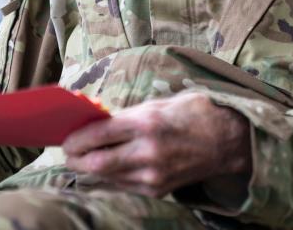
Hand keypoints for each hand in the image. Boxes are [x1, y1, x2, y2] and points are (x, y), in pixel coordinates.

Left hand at [62, 92, 251, 197]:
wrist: (227, 140)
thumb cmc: (191, 113)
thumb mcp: (156, 104)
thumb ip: (124, 116)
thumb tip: (93, 123)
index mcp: (146, 123)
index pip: (96, 136)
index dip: (74, 139)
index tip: (65, 138)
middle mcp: (147, 152)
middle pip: (94, 163)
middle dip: (75, 159)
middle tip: (68, 152)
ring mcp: (153, 174)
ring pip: (105, 177)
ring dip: (91, 168)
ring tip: (85, 157)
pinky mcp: (157, 189)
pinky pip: (122, 185)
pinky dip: (110, 176)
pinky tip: (109, 165)